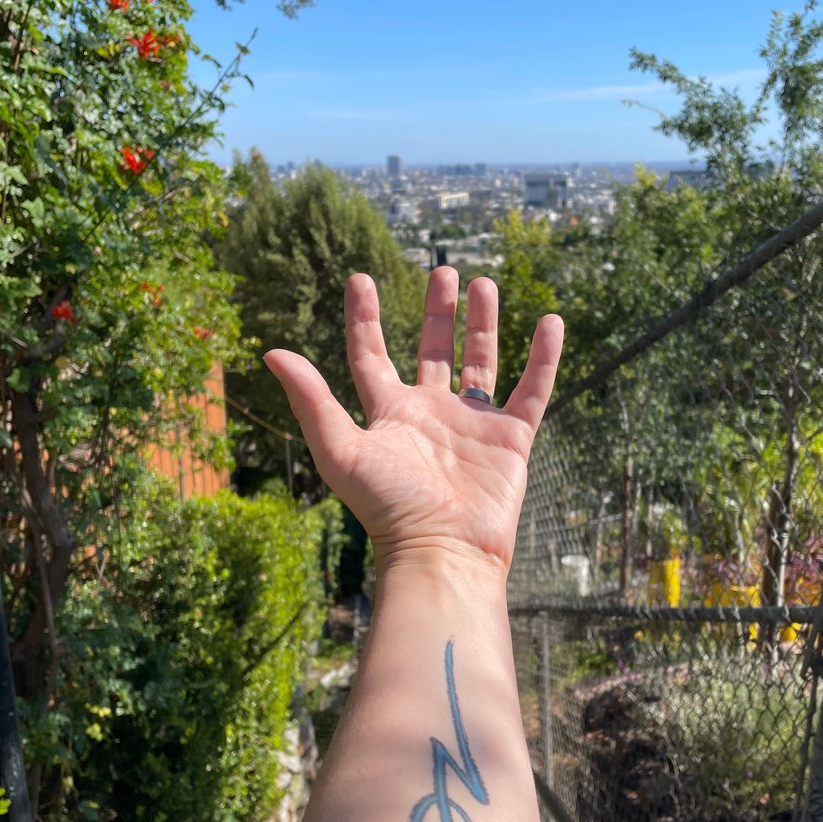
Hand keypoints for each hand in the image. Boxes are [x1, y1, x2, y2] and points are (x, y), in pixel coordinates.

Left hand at [264, 267, 562, 576]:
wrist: (443, 550)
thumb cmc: (387, 506)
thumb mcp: (341, 449)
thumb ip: (311, 400)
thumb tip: (271, 351)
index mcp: (390, 414)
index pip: (371, 356)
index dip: (363, 318)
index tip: (360, 278)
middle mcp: (431, 414)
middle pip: (434, 351)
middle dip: (438, 312)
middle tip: (443, 270)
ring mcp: (474, 425)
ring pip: (481, 362)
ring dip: (483, 324)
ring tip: (483, 283)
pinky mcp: (512, 439)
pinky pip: (532, 389)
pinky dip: (544, 357)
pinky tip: (551, 322)